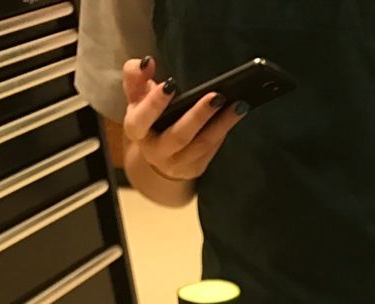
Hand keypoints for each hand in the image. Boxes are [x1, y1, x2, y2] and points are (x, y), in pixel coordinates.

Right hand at [122, 57, 243, 183]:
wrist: (157, 155)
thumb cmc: (148, 118)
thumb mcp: (136, 97)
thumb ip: (135, 76)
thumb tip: (148, 62)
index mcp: (137, 130)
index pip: (142, 118)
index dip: (155, 103)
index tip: (171, 84)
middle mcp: (155, 151)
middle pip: (179, 135)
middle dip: (198, 115)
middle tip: (217, 96)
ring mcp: (176, 164)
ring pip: (202, 145)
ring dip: (222, 124)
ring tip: (239, 104)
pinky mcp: (194, 169)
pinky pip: (211, 150)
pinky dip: (223, 131)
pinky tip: (235, 115)